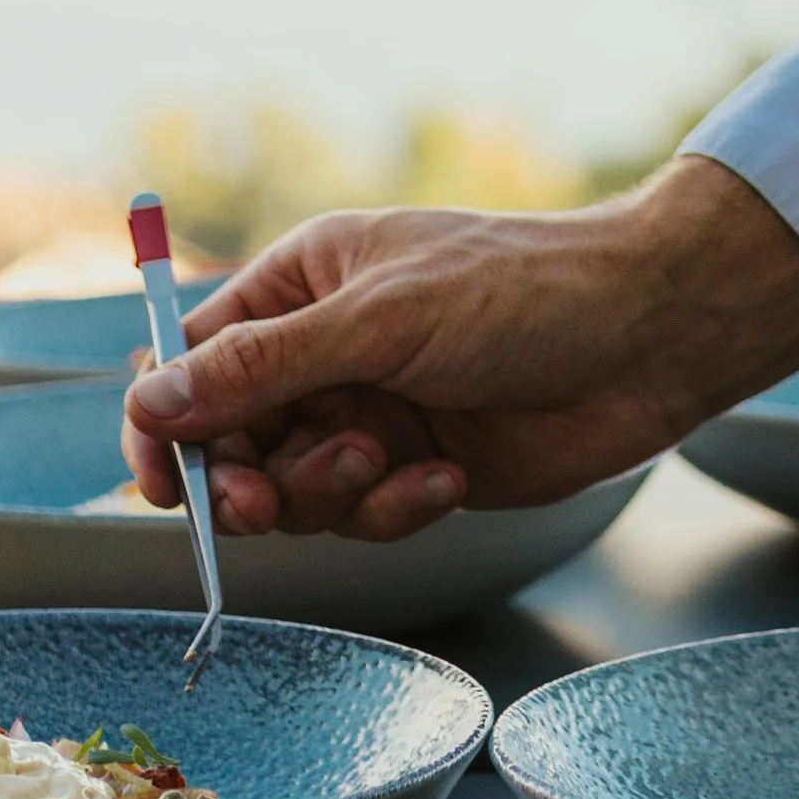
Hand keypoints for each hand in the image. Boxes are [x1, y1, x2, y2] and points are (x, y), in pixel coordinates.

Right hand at [121, 155, 798, 541]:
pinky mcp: (417, 467)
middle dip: (244, 477)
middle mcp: (329, 347)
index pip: (193, 358)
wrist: (647, 336)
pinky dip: (395, 507)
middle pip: (230, 440)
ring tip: (388, 460)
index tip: (167, 482)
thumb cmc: (523, 292)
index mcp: (308, 282)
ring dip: (328, 491)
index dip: (167, 424)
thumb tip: (150, 400)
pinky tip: (447, 477)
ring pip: (292, 490)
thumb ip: (263, 368)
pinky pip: (363, 516)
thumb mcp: (382, 320)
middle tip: (268, 495)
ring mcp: (373, 410)